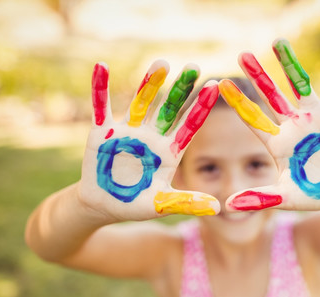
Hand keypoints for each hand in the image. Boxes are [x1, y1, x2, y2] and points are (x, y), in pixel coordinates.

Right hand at [78, 60, 220, 220]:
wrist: (103, 205)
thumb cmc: (135, 205)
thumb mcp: (162, 204)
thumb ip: (187, 202)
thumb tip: (218, 208)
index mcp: (169, 151)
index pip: (188, 126)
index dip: (200, 107)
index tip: (215, 86)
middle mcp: (151, 136)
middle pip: (168, 108)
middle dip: (180, 89)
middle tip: (194, 67)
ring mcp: (127, 131)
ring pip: (140, 103)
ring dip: (149, 83)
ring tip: (163, 63)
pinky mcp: (103, 132)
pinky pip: (101, 106)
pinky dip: (100, 88)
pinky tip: (102, 67)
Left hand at [219, 38, 319, 210]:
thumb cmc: (314, 194)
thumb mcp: (286, 198)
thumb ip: (260, 198)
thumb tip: (227, 206)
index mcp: (277, 142)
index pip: (254, 120)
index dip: (238, 103)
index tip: (219, 84)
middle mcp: (293, 124)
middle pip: (272, 96)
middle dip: (258, 77)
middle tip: (242, 55)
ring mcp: (316, 117)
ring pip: (300, 86)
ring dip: (290, 65)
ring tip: (278, 43)